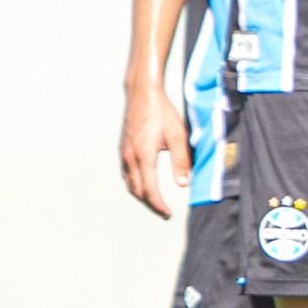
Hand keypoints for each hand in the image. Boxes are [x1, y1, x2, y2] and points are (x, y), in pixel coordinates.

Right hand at [118, 80, 188, 217]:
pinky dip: (136, 184)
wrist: (143, 94)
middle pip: (137, 190)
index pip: (149, 189)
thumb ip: (181, 160)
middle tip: (163, 210)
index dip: (158, 204)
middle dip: (150, 203)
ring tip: (155, 201)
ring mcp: (124, 153)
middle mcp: (130, 157)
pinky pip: (127, 173)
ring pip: (130, 183)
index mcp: (143, 156)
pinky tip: (145, 183)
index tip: (167, 212)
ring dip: (142, 195)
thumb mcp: (178, 135)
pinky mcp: (123, 149)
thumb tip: (183, 183)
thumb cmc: (161, 112)